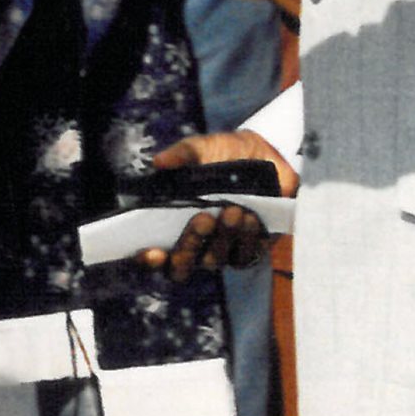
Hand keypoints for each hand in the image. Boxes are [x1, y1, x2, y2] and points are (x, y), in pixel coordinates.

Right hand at [138, 129, 295, 282]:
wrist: (265, 154)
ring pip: (214, 260)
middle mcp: (192, 243)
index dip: (149, 260)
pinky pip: (245, 256)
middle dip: (190, 245)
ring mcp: (220, 250)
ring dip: (222, 238)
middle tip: (202, 220)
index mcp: (170, 224)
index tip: (153, 251)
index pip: (153, 255)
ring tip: (232, 211)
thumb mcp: (202, 148)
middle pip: (181, 267)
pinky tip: (250, 218)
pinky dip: (246, 239)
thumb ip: (181, 154)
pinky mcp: (248, 250)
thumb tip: (159, 161)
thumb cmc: (224, 154)